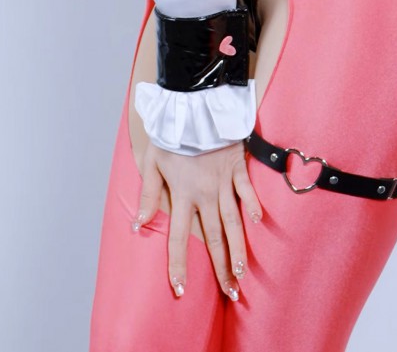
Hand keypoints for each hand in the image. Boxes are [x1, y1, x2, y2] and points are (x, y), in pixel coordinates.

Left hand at [132, 138, 263, 300]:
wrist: (193, 105)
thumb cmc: (170, 134)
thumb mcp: (152, 162)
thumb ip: (147, 195)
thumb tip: (137, 225)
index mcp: (182, 195)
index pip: (178, 238)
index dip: (179, 266)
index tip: (180, 290)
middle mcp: (204, 194)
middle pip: (213, 238)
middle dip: (222, 268)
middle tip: (231, 292)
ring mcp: (223, 181)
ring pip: (233, 221)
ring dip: (239, 248)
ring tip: (244, 272)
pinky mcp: (237, 167)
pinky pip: (246, 190)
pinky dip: (253, 205)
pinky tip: (259, 223)